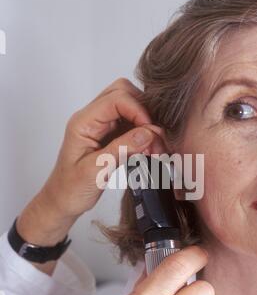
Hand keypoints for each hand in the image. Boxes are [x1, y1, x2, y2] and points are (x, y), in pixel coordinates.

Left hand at [16, 78, 165, 271]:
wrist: (64, 201)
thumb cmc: (71, 188)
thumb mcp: (96, 170)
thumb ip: (122, 148)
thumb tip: (149, 132)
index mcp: (83, 122)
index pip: (115, 98)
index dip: (138, 110)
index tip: (151, 131)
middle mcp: (93, 119)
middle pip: (124, 94)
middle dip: (144, 112)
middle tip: (154, 137)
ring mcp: (103, 126)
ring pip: (131, 108)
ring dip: (147, 124)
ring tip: (154, 149)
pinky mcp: (112, 136)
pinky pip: (132, 125)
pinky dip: (145, 135)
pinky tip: (149, 150)